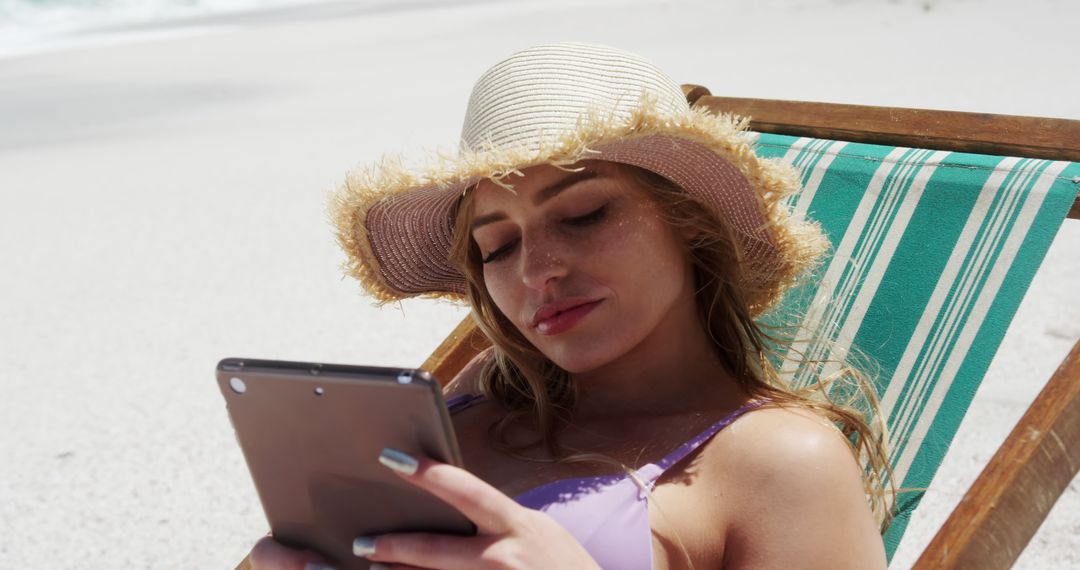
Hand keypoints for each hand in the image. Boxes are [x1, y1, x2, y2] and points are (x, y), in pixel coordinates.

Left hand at [355, 448, 600, 569]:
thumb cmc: (566, 569)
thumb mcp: (539, 534)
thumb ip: (498, 525)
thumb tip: (451, 514)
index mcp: (519, 525)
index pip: (466, 491)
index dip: (427, 473)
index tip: (392, 458)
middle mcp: (507, 557)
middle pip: (436, 549)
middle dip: (392, 544)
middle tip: (360, 540)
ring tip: (374, 567)